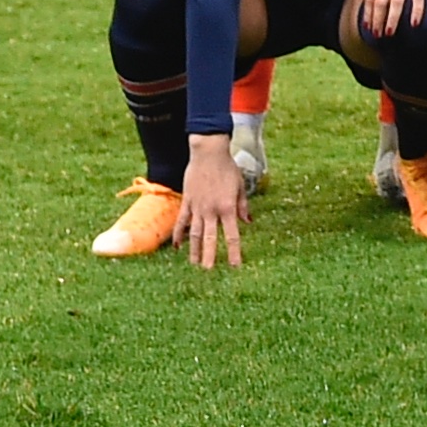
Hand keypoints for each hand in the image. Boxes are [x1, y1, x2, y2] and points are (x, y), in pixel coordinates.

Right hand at [180, 134, 245, 269]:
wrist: (208, 153)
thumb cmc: (228, 168)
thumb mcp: (240, 186)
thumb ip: (243, 206)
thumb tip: (248, 222)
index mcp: (227, 207)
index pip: (232, 235)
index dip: (233, 252)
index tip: (235, 266)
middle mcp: (211, 211)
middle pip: (210, 239)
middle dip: (210, 257)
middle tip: (209, 273)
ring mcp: (197, 207)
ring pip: (195, 234)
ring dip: (194, 251)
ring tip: (194, 265)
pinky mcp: (187, 202)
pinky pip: (182, 222)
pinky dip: (179, 235)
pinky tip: (177, 248)